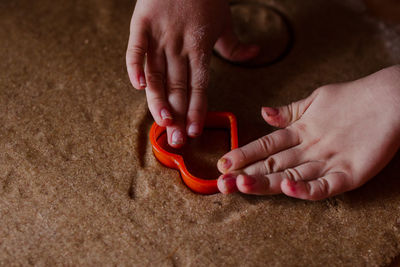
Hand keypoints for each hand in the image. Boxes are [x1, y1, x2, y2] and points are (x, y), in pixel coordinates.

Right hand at [126, 0, 258, 146]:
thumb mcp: (224, 21)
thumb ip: (235, 45)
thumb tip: (256, 55)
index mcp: (200, 47)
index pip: (199, 86)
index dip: (197, 109)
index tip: (195, 131)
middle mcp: (180, 45)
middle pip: (178, 86)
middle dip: (178, 115)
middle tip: (176, 140)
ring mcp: (160, 35)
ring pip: (157, 73)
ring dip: (158, 100)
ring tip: (162, 122)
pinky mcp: (142, 23)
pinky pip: (136, 47)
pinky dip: (134, 66)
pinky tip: (138, 86)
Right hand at [217, 65, 399, 199]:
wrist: (391, 99)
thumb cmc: (352, 100)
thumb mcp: (315, 101)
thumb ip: (288, 111)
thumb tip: (262, 112)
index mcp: (299, 135)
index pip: (264, 147)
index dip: (243, 154)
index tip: (223, 163)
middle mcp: (309, 153)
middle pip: (272, 165)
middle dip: (245, 174)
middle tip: (222, 183)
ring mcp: (328, 164)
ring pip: (291, 177)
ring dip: (267, 182)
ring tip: (242, 183)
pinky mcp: (349, 174)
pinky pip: (324, 186)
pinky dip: (305, 188)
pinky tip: (287, 186)